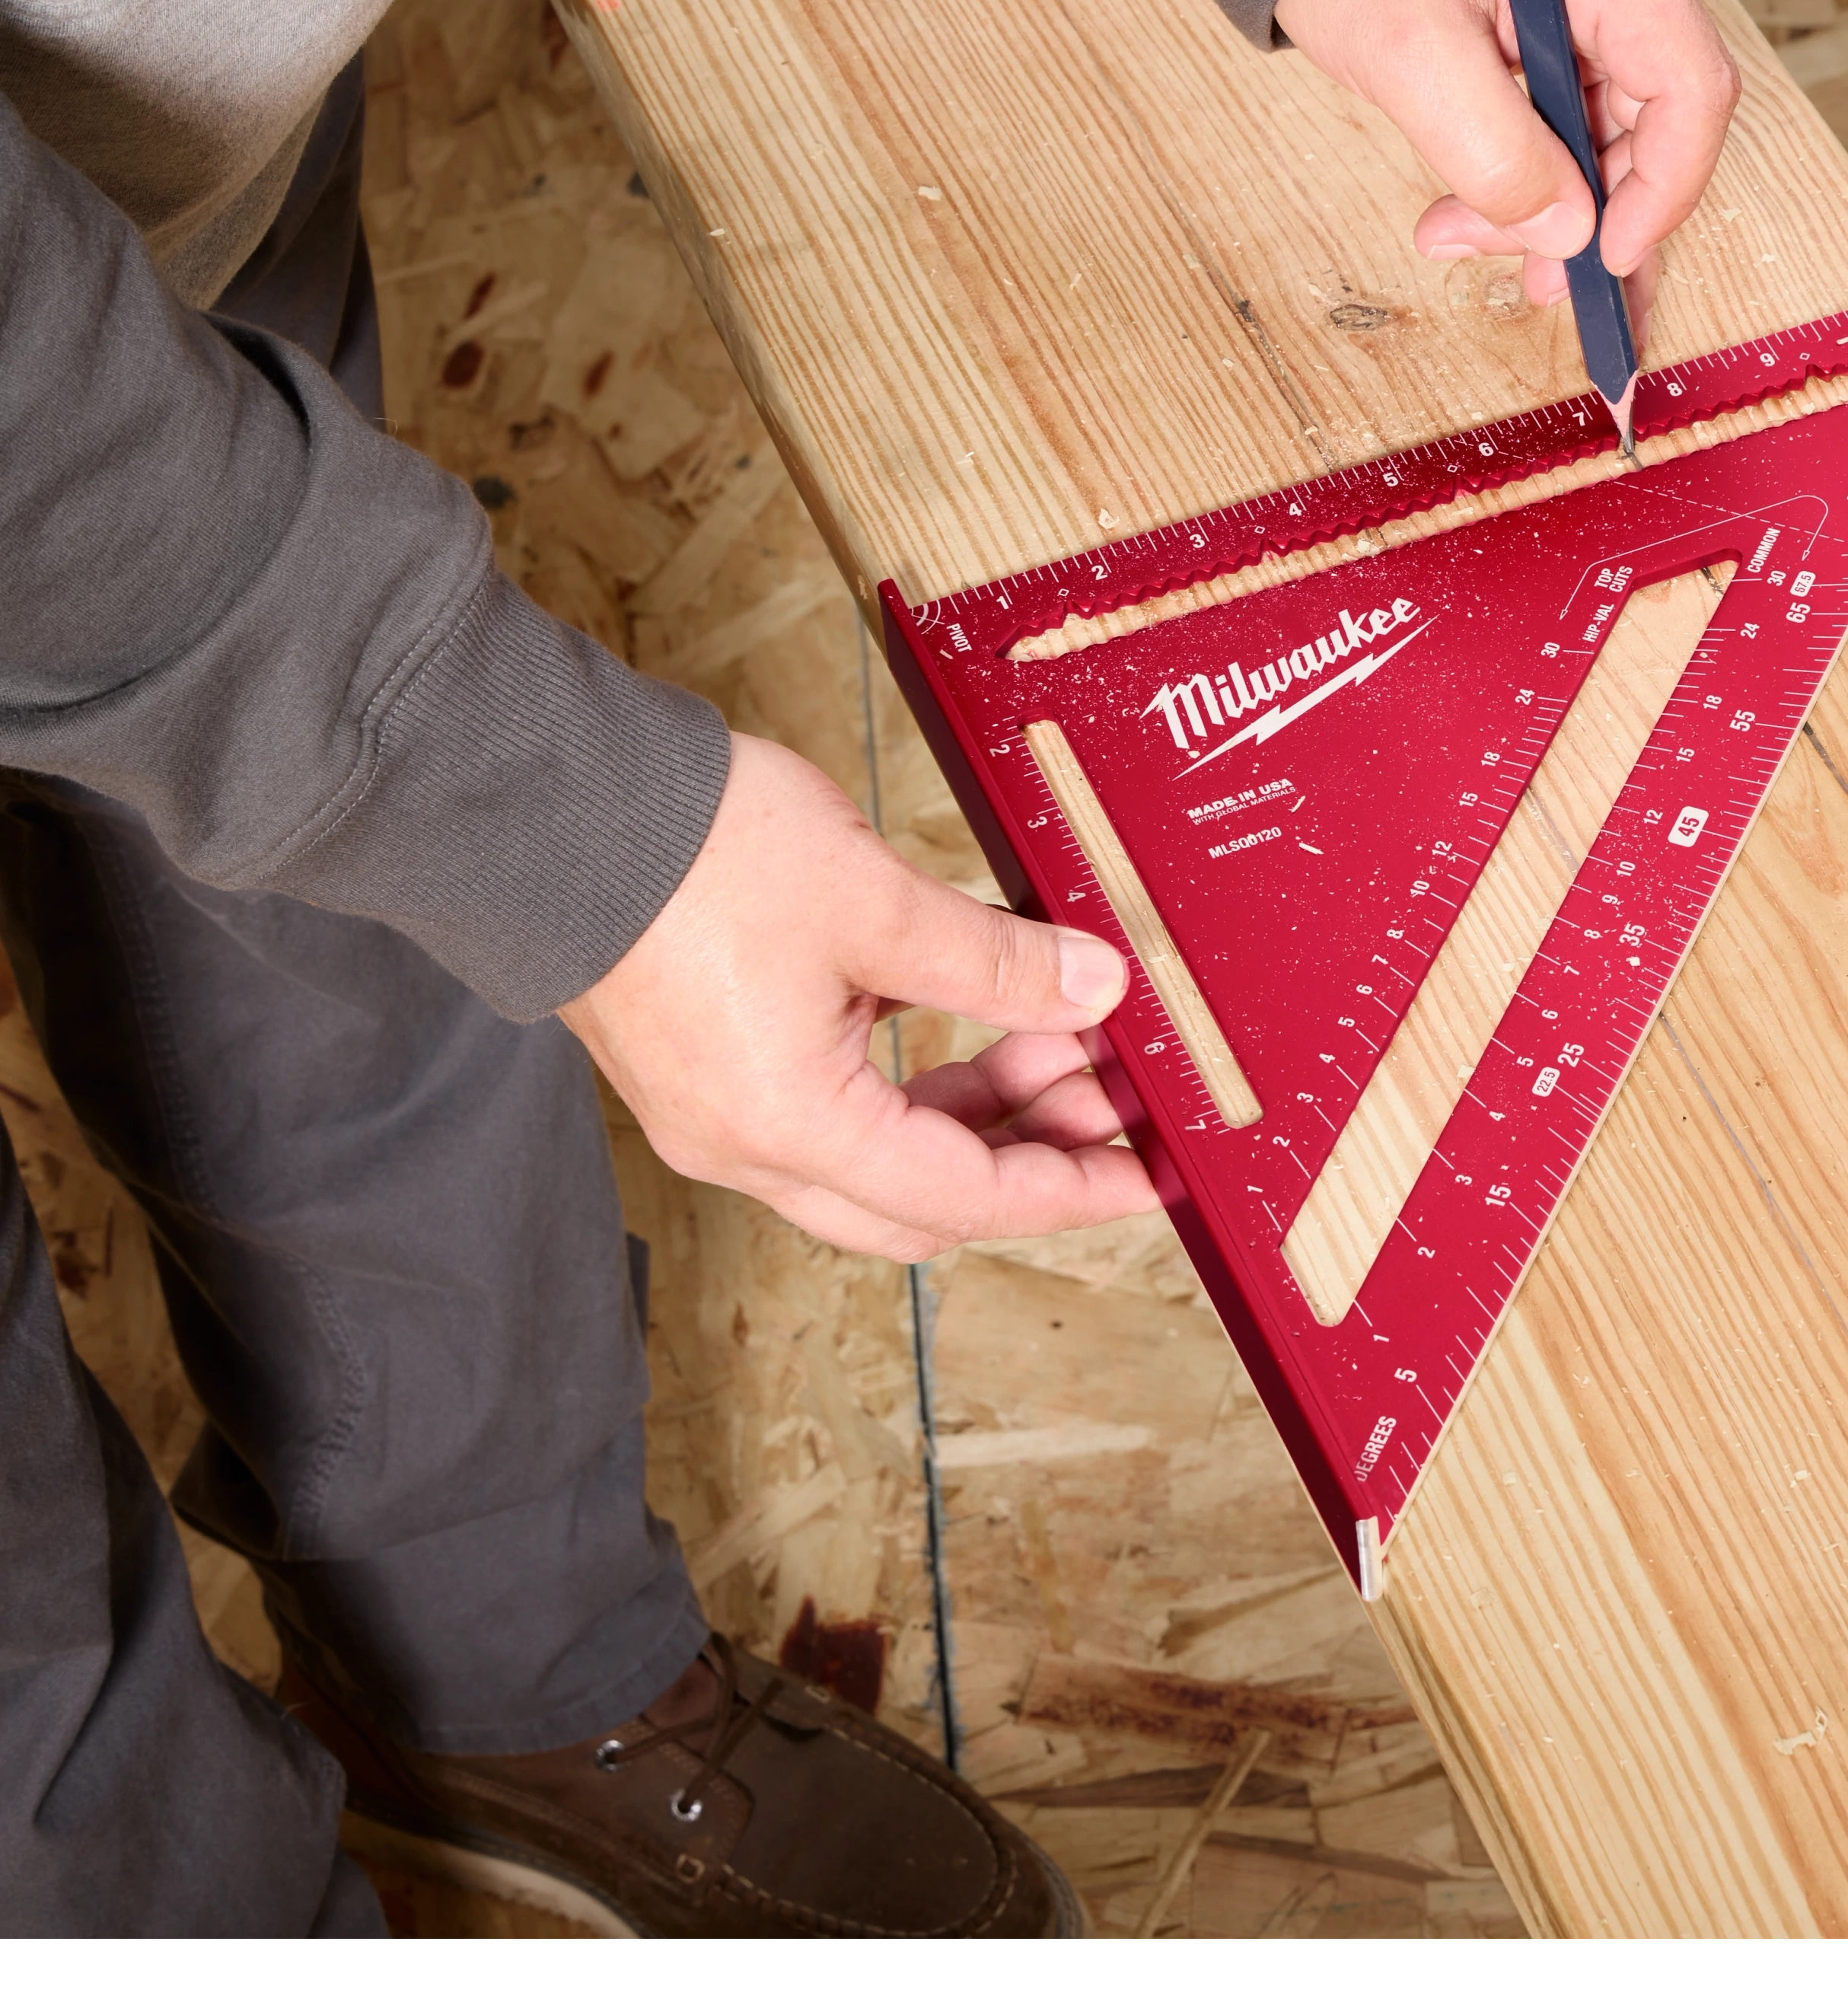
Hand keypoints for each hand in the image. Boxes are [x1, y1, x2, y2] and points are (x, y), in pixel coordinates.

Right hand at [561, 733, 1157, 1257]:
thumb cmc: (689, 849)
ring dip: (974, 1110)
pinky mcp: (705, 1066)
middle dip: (1029, 1152)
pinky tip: (969, 1012)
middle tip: (1109, 1087)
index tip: (1151, 1168)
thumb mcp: (877, 902)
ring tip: (1053, 1032)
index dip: (1075, 1186)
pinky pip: (833, 1107)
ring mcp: (717, 1111)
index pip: (969, 1197)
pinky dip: (911, 1077)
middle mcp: (745, 1145)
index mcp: (789, 1127)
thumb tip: (1094, 992)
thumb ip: (995, 964)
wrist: (542, 799)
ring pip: (879, 1156)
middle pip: (922, 1201)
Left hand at [1274, 0, 1739, 326]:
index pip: (1691, 83)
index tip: (1606, 255)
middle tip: (1529, 275)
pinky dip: (1546, 166)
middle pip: (1661, 113)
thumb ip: (1494, 153)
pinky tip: (1486, 209)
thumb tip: (1567, 235)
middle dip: (1597, 208)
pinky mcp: (1582, 7)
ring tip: (1470, 239)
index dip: (1665, 186)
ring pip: (1624, 122)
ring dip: (1562, 198)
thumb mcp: (1407, 58)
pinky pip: (1590, 104)